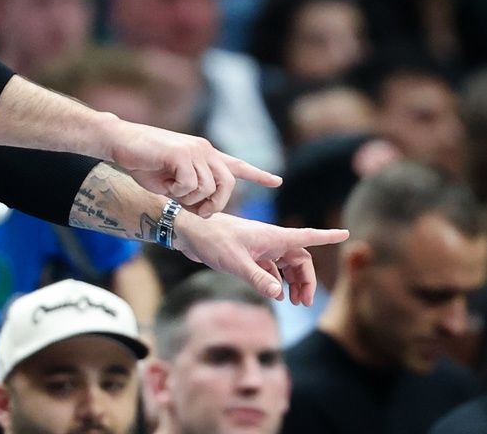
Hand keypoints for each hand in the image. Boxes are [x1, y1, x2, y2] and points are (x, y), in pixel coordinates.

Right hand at [103, 119, 280, 216]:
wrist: (119, 141)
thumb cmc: (141, 161)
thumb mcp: (170, 179)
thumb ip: (189, 188)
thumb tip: (201, 207)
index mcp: (204, 155)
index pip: (236, 165)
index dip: (258, 175)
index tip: (277, 181)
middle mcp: (204, 150)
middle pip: (227, 184)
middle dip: (215, 204)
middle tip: (198, 211)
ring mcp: (194, 150)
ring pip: (207, 188)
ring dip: (189, 199)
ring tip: (171, 191)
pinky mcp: (182, 153)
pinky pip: (190, 184)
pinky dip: (177, 192)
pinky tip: (164, 184)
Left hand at [174, 210, 348, 303]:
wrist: (189, 232)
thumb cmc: (212, 241)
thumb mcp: (236, 262)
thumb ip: (258, 278)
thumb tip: (279, 294)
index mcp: (273, 237)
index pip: (307, 237)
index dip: (327, 236)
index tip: (345, 234)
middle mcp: (269, 240)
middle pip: (299, 260)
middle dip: (306, 280)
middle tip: (304, 303)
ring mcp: (259, 247)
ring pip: (285, 265)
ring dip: (292, 282)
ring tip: (293, 302)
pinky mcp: (248, 254)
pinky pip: (270, 269)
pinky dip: (276, 281)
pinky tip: (274, 294)